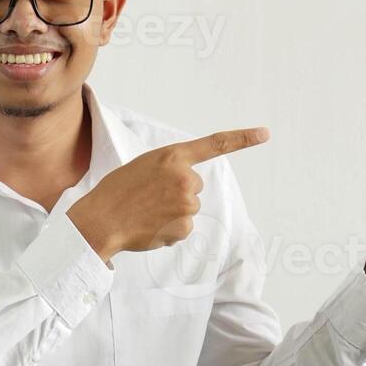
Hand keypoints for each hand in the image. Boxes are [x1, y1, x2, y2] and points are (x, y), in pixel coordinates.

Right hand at [67, 127, 269, 262]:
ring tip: (146, 213)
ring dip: (172, 213)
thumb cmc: (117, 192)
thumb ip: (170, 169)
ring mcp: (186, 203)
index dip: (243, 139)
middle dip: (177, 193)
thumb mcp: (143, 166)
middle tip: (149, 198)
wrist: (100, 220)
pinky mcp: (184, 226)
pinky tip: (150, 227)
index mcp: (172, 156)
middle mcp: (184, 177)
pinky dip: (169, 231)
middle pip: (195, 187)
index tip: (265, 134)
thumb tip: (189, 189)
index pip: (215, 144)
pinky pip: (183, 228)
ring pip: (189, 209)